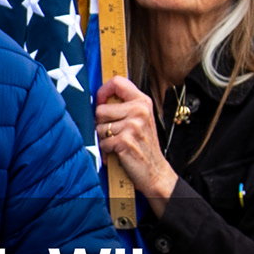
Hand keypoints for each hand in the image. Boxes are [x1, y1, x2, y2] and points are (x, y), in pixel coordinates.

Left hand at [95, 77, 175, 209]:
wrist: (155, 171)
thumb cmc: (143, 145)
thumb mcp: (140, 119)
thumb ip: (124, 106)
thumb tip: (98, 98)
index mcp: (143, 101)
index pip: (117, 82)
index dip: (103, 91)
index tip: (101, 101)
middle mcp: (139, 110)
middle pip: (100, 109)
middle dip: (101, 124)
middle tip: (114, 133)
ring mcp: (133, 125)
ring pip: (98, 127)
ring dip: (103, 138)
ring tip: (118, 143)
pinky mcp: (125, 141)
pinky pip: (102, 142)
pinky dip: (106, 150)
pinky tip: (118, 152)